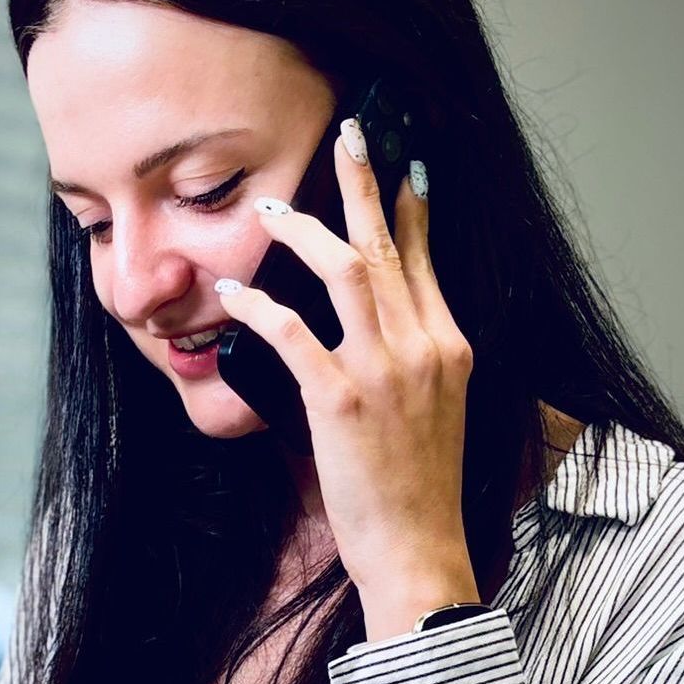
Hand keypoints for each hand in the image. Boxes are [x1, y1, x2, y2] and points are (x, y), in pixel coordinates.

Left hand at [214, 122, 475, 600]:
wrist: (419, 550)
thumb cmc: (420, 493)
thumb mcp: (439, 415)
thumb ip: (417, 366)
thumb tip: (384, 337)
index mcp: (450, 348)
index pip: (428, 261)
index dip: (413, 210)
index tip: (405, 170)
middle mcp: (425, 348)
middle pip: (390, 247)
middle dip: (365, 185)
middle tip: (349, 133)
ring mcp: (385, 371)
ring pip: (348, 271)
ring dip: (309, 230)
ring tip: (274, 207)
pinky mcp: (342, 400)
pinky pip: (293, 333)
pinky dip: (260, 305)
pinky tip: (233, 291)